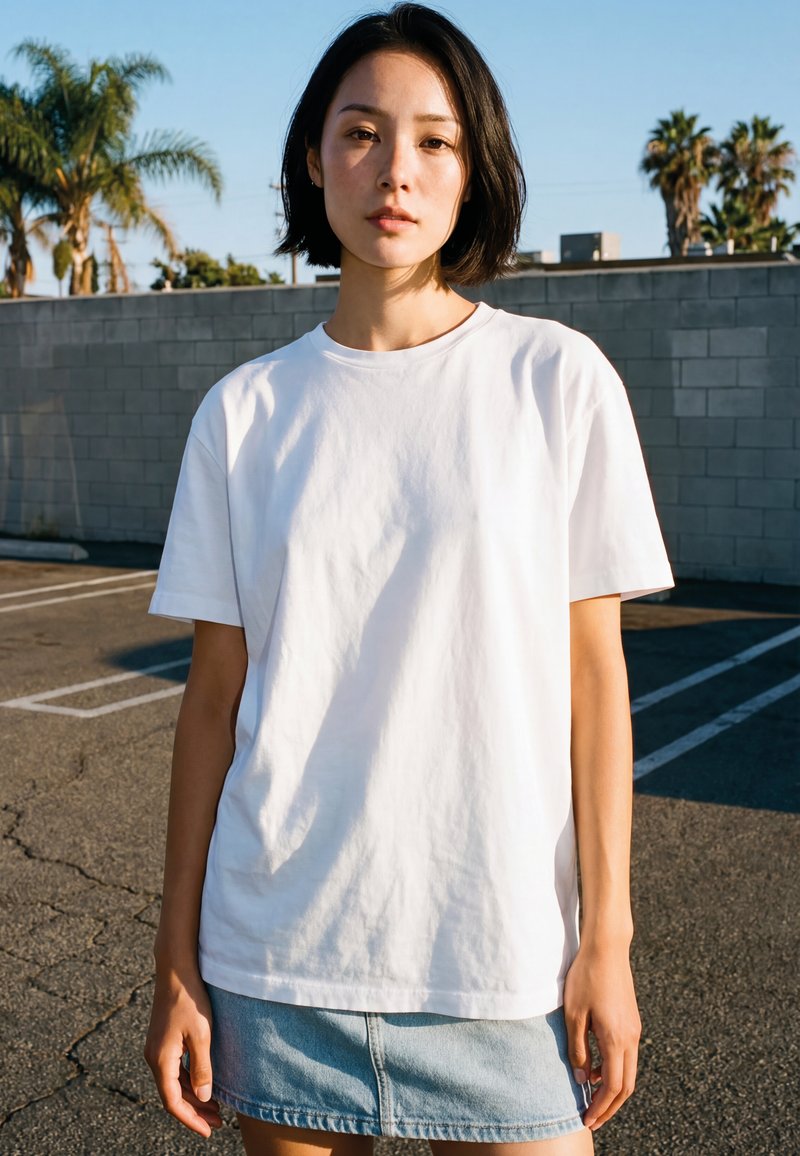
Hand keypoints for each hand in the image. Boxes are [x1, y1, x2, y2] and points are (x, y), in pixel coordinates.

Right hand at [143, 964, 221, 1136]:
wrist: (176, 970)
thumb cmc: (190, 1000)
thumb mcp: (202, 1035)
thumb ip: (202, 1067)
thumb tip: (203, 1097)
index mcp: (161, 1059)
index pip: (173, 1101)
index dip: (190, 1119)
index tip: (208, 1130)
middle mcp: (154, 1057)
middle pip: (172, 1094)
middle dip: (194, 1111)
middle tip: (218, 1121)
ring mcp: (157, 1048)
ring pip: (173, 1082)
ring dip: (192, 1096)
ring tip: (215, 1106)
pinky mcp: (163, 1040)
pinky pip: (174, 1069)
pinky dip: (188, 1080)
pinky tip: (203, 1082)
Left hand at [562, 942, 640, 1131]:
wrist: (607, 948)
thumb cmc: (586, 978)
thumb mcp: (574, 1014)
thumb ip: (578, 1048)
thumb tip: (582, 1078)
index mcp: (617, 1039)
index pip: (613, 1087)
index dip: (600, 1107)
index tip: (586, 1119)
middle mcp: (631, 1038)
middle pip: (626, 1086)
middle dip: (609, 1107)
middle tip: (591, 1119)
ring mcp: (634, 1029)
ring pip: (629, 1071)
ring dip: (612, 1089)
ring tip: (591, 1096)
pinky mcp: (632, 1021)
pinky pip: (627, 1056)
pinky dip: (614, 1070)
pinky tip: (596, 1067)